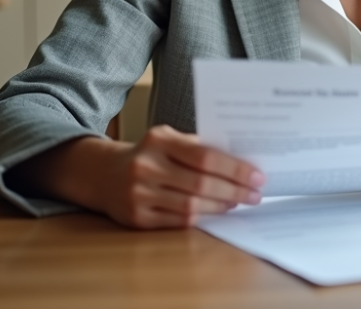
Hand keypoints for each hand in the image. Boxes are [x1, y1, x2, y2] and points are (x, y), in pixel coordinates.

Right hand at [9, 125, 265, 229]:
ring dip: (221, 206)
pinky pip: (178, 222)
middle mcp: (146, 166)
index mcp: (158, 140)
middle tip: (255, 194)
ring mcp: (138, 194)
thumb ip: (198, 146)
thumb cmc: (149, 153)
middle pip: (201, 183)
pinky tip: (217, 213)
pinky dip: (202, 218)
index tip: (257, 175)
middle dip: (234, 190)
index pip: (204, 155)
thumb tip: (242, 160)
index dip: (234, 168)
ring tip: (239, 202)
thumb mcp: (168, 138)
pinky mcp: (136, 218)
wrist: (103, 174)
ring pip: (191, 206)